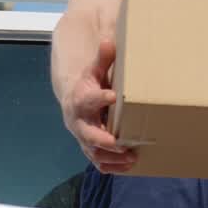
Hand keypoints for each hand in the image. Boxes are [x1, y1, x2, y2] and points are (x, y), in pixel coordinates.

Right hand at [61, 39, 136, 173]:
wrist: (76, 99)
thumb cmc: (91, 83)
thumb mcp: (96, 69)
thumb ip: (103, 58)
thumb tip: (109, 41)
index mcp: (81, 99)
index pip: (88, 98)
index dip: (100, 97)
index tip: (113, 96)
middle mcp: (79, 121)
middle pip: (87, 133)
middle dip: (104, 140)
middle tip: (122, 143)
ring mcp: (84, 137)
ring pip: (93, 152)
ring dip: (112, 157)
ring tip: (132, 158)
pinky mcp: (90, 148)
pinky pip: (98, 161)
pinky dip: (112, 166)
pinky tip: (129, 166)